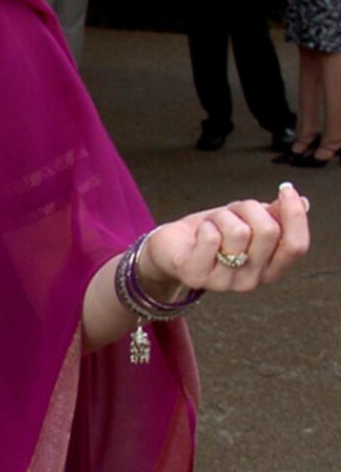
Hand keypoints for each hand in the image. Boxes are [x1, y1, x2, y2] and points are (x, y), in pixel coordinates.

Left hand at [142, 183, 309, 294]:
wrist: (170, 247)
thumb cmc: (212, 233)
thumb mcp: (246, 222)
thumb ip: (273, 216)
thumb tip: (302, 202)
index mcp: (270, 269)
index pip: (296, 247)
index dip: (296, 216)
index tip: (286, 189)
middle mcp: (251, 281)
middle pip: (268, 231)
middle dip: (249, 208)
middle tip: (232, 211)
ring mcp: (224, 282)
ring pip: (238, 231)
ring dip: (222, 216)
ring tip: (212, 224)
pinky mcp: (196, 275)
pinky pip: (211, 238)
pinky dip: (206, 225)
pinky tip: (199, 233)